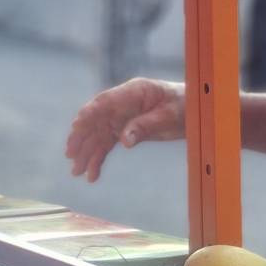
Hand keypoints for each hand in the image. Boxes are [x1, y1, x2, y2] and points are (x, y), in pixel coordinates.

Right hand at [65, 78, 184, 182]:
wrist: (194, 110)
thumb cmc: (184, 106)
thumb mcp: (169, 116)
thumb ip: (146, 126)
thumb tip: (124, 141)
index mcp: (133, 91)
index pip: (106, 101)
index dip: (90, 113)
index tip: (76, 126)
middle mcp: (122, 103)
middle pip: (96, 120)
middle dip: (82, 137)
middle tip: (71, 155)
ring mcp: (121, 117)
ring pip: (98, 136)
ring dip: (87, 153)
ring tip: (77, 172)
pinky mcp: (124, 130)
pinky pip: (107, 145)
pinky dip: (98, 159)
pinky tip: (92, 174)